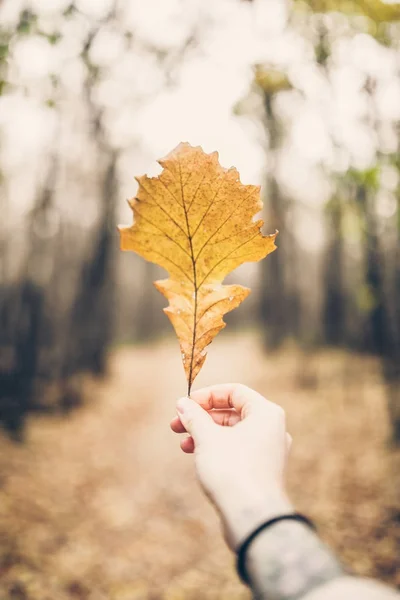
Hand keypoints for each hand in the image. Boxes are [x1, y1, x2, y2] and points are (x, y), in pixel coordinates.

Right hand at [170, 383, 292, 548]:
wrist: (253, 518)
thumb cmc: (233, 470)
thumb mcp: (207, 437)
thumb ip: (194, 416)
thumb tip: (183, 403)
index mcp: (266, 413)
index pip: (235, 391)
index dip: (208, 395)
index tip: (186, 403)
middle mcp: (272, 429)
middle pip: (232, 413)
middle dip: (202, 416)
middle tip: (176, 423)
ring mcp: (268, 452)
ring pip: (232, 433)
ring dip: (205, 434)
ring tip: (183, 442)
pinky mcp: (261, 471)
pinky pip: (236, 450)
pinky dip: (216, 449)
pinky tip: (196, 456)